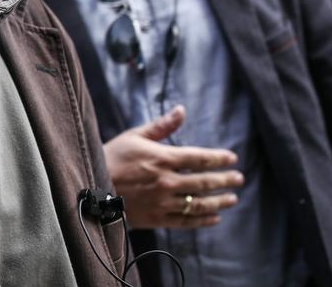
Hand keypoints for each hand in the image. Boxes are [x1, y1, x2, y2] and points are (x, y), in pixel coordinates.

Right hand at [104, 105, 243, 228]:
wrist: (92, 186)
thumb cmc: (113, 157)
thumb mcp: (134, 136)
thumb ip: (162, 126)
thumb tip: (181, 110)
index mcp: (162, 158)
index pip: (199, 158)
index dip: (219, 158)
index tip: (232, 158)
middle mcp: (167, 181)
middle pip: (204, 182)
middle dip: (225, 180)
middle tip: (239, 179)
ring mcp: (163, 201)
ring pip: (199, 204)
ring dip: (219, 201)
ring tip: (232, 199)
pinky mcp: (157, 218)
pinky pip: (186, 221)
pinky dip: (203, 221)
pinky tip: (214, 218)